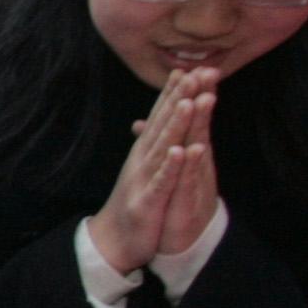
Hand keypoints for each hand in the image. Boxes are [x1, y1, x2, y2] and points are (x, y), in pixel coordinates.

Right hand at [85, 68, 214, 278]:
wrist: (114, 240)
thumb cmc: (134, 201)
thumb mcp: (144, 168)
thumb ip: (150, 142)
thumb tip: (150, 119)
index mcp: (146, 151)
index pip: (161, 116)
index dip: (174, 93)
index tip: (188, 68)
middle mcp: (143, 160)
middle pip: (164, 125)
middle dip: (179, 99)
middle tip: (194, 73)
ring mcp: (144, 179)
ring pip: (163, 148)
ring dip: (175, 125)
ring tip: (188, 102)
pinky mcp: (147, 202)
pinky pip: (162, 182)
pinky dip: (170, 167)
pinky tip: (179, 151)